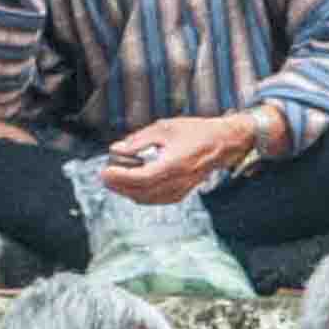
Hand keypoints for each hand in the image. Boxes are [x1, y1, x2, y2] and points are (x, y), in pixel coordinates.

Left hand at [101, 111, 261, 205]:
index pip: (142, 178)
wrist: (223, 143)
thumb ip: (139, 140)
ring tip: (115, 182)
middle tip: (105, 177)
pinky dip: (142, 196)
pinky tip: (133, 188)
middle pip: (142, 192)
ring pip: (148, 199)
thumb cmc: (196, 132)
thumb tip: (116, 149)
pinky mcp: (183, 193)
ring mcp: (182, 189)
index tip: (105, 171)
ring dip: (128, 192)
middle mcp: (178, 181)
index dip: (121, 177)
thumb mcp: (165, 128)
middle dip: (119, 186)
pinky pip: (157, 200)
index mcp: (174, 164)